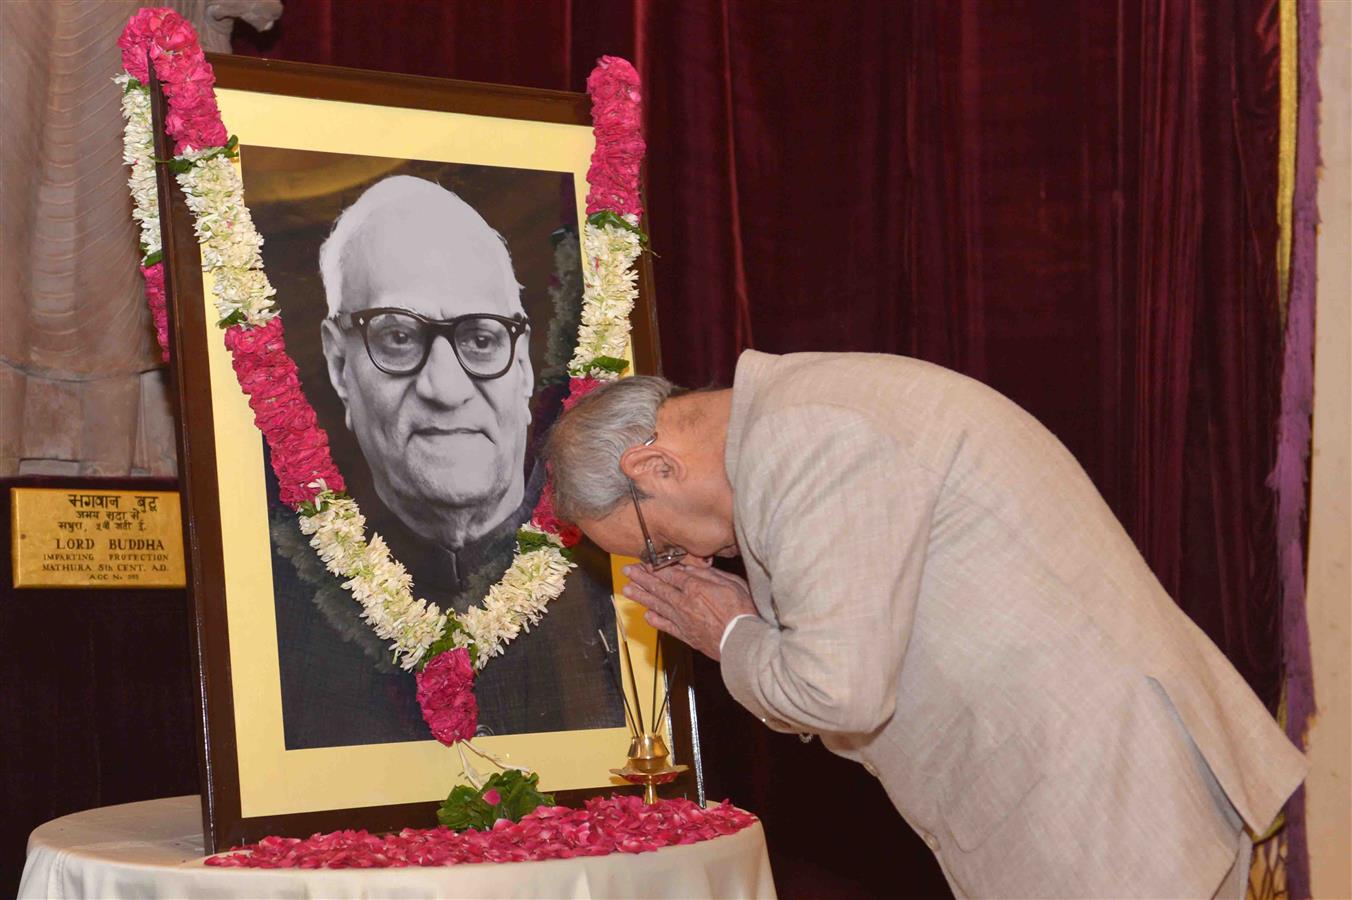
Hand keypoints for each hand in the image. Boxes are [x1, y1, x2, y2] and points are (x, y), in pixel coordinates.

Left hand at [621, 562, 756, 660]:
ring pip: (657, 605)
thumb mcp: (731, 582)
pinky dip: (655, 620)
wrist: (742, 641)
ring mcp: (683, 620)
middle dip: (641, 578)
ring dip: (641, 596)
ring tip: (628, 590)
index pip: (669, 574)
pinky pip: (666, 626)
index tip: (643, 562)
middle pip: (659, 587)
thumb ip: (709, 575)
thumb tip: (692, 567)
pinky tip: (647, 615)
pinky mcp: (686, 635)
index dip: (654, 567)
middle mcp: (684, 602)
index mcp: (695, 587)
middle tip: (628, 571)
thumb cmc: (743, 611)